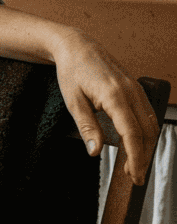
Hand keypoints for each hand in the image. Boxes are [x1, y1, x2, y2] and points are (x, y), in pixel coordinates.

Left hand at [51, 30, 160, 185]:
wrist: (77, 47)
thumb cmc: (72, 71)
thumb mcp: (73, 101)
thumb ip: (87, 126)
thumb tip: (95, 151)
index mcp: (116, 96)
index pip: (132, 134)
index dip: (135, 157)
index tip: (134, 174)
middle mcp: (131, 92)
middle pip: (147, 132)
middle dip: (143, 156)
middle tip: (134, 176)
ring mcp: (136, 89)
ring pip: (151, 124)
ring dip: (146, 146)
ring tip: (134, 164)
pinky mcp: (136, 89)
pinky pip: (147, 114)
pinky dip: (145, 132)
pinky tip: (136, 143)